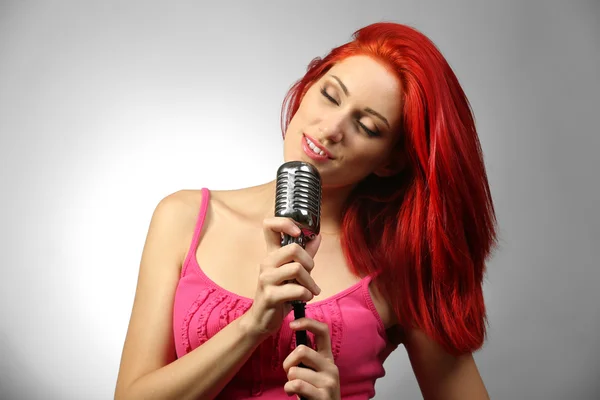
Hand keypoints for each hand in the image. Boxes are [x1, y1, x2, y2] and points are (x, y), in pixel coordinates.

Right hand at [242, 217, 321, 338]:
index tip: (298, 232)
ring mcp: (266, 279)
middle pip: (293, 248)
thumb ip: (305, 254)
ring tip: (311, 290)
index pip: (269, 225)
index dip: (285, 223)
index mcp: (271, 254)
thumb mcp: (293, 272)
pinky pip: (297, 290)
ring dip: (310, 282)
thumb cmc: (280, 294)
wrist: (263, 320)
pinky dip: (307, 294)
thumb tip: (317, 236)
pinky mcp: (270, 295)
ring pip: (297, 269)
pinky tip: (305, 299)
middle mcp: (266, 263)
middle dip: (309, 262)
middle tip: (310, 273)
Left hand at [283, 318, 340, 399]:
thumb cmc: (314, 392)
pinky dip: (288, 389)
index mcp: (327, 358)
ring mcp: (329, 382)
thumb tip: (299, 333)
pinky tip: (292, 394)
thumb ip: (308, 356)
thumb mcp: (314, 371)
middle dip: (288, 362)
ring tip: (296, 388)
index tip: (292, 324)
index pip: (323, 331)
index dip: (307, 323)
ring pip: (294, 371)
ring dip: (289, 381)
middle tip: (290, 373)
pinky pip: (296, 384)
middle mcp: (331, 367)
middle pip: (302, 350)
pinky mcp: (323, 396)